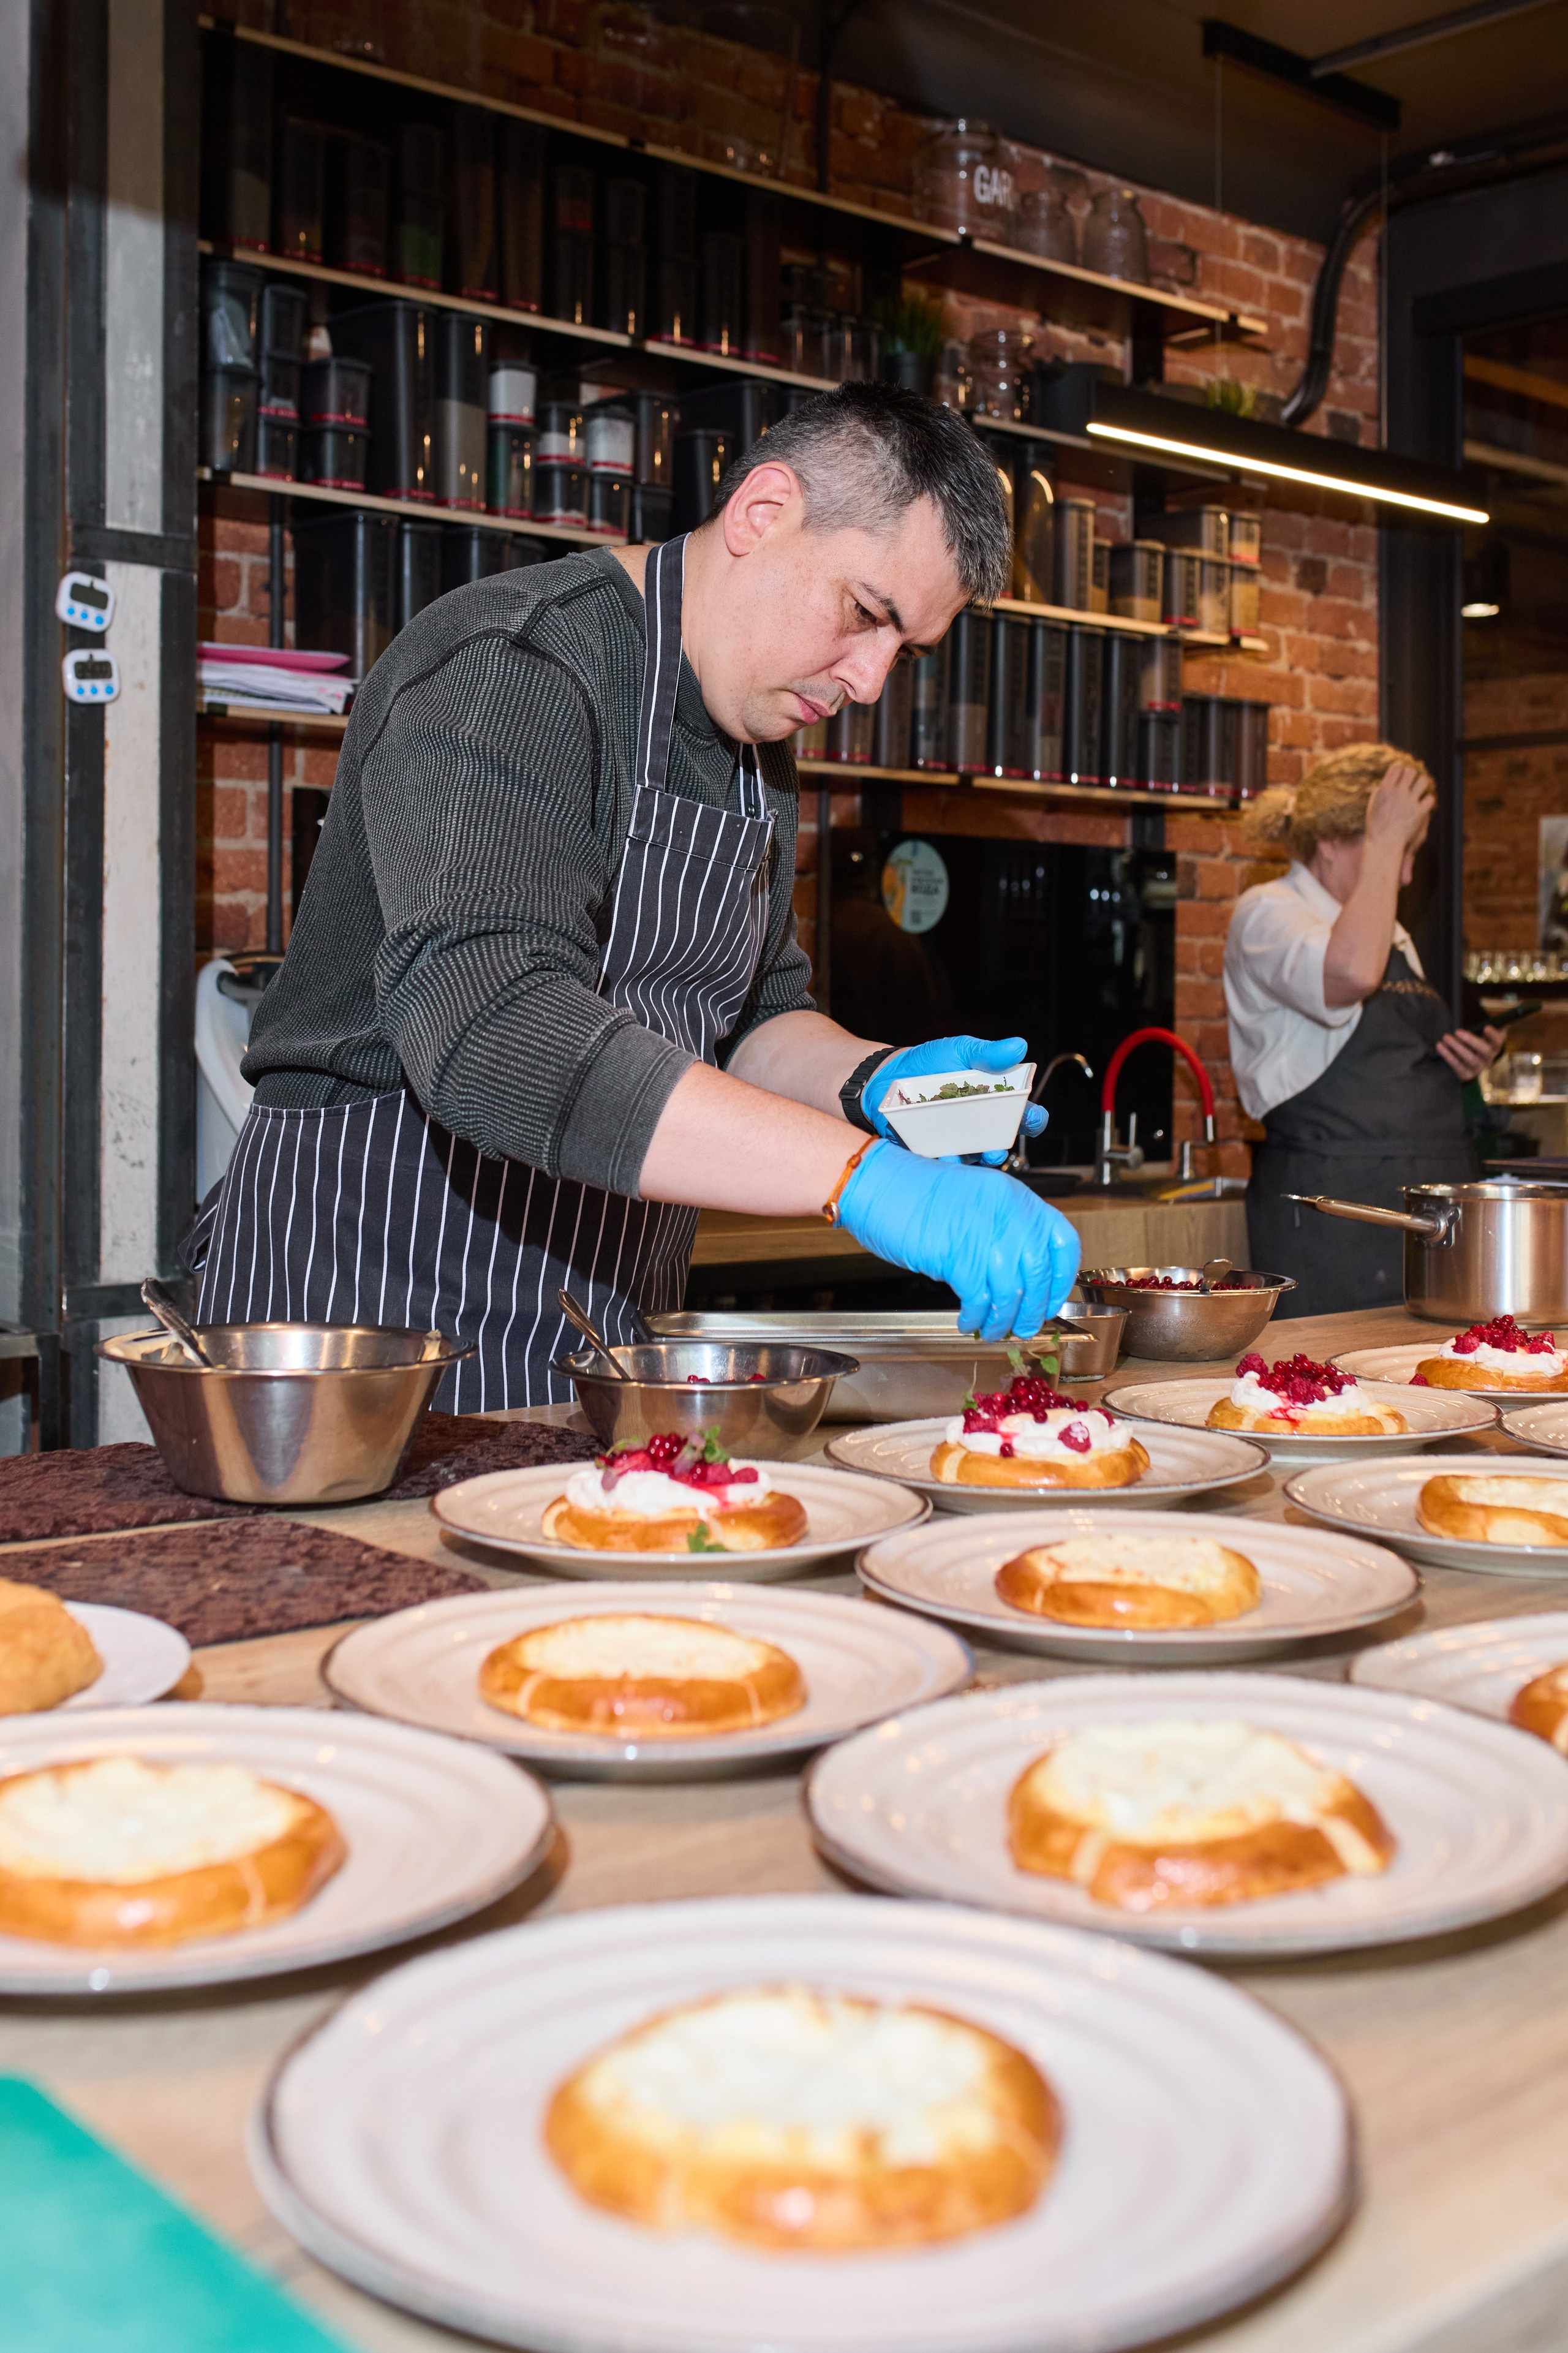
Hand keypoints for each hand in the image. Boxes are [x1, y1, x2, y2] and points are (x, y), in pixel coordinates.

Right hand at [836, 1144, 1080, 1340]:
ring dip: (1004, 1320)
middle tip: (1025, 1326)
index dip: (1062, 1278)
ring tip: (994, 1331)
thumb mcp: (977, 1203)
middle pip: (1039, 1273)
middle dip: (1034, 1309)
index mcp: (1017, 1198)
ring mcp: (984, 1233)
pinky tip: (969, 1321)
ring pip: (1011, 1291)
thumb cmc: (920, 1195)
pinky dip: (977, 1317)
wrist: (880, 1185)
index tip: (1053, 1299)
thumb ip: (1003, 1231)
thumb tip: (1021, 1276)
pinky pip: (979, 1298)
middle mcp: (1007, 1213)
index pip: (1062, 1242)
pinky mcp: (958, 1254)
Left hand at [863, 1034, 1043, 1165]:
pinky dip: (943, 1163)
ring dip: (973, 1161)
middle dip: (1001, 1149)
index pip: (1022, 1115)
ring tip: (965, 1157)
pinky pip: (941, 1163)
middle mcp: (979, 1126)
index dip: (1032, 1118)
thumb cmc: (930, 1062)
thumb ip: (988, 1052)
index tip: (1030, 1118)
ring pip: (972, 1158)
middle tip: (996, 1149)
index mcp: (994, 1101)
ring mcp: (956, 1141)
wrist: (886, 1075)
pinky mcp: (931, 1151)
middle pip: (1000, 1143)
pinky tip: (942, 1159)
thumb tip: (1019, 1046)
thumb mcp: (960, 1050)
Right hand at [1363, 762, 1434, 855]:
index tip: (1402, 773)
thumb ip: (1379, 792)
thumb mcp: (1372, 806)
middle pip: (1411, 772)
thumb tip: (1383, 781)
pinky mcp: (1420, 813)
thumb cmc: (1376, 827)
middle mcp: (1397, 793)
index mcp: (1384, 790)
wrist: (1383, 844)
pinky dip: (1428, 801)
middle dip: (1412, 776)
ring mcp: (1409, 802)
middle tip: (1412, 782)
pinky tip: (1424, 805)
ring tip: (1420, 790)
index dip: (1400, 768)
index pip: (1396, 768)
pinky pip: (1430, 799)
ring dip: (1422, 785)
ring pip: (1423, 782)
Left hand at [1436, 1025, 1505, 1081]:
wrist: (1472, 1064)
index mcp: (1495, 1045)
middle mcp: (1489, 1058)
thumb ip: (1496, 1026)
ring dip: (1457, 1047)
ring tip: (1446, 1037)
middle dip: (1471, 1040)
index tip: (1486, 1027)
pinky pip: (1456, 1065)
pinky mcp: (1466, 1074)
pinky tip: (1439, 1045)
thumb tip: (1506, 1020)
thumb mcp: (1487, 1034)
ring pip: (1470, 1059)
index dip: (1493, 1035)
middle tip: (1457, 1031)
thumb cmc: (1479, 1041)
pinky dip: (1447, 1055)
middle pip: (1484, 1050)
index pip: (1498, 1040)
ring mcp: (1478, 1067)